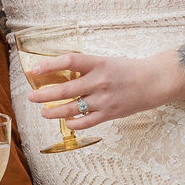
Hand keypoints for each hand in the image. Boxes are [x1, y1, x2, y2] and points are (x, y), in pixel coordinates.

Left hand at [24, 51, 176, 130]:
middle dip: (43, 94)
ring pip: (71, 108)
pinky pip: (85, 122)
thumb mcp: (105, 62)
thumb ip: (85, 68)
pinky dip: (73, 123)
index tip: (34, 70)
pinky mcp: (109, 114)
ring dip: (53, 112)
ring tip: (43, 112)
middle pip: (64, 90)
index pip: (69, 61)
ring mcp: (104, 99)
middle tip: (31, 96)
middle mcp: (99, 81)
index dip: (49, 65)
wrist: (153, 82)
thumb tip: (59, 74)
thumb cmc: (127, 70)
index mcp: (98, 63)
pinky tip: (66, 122)